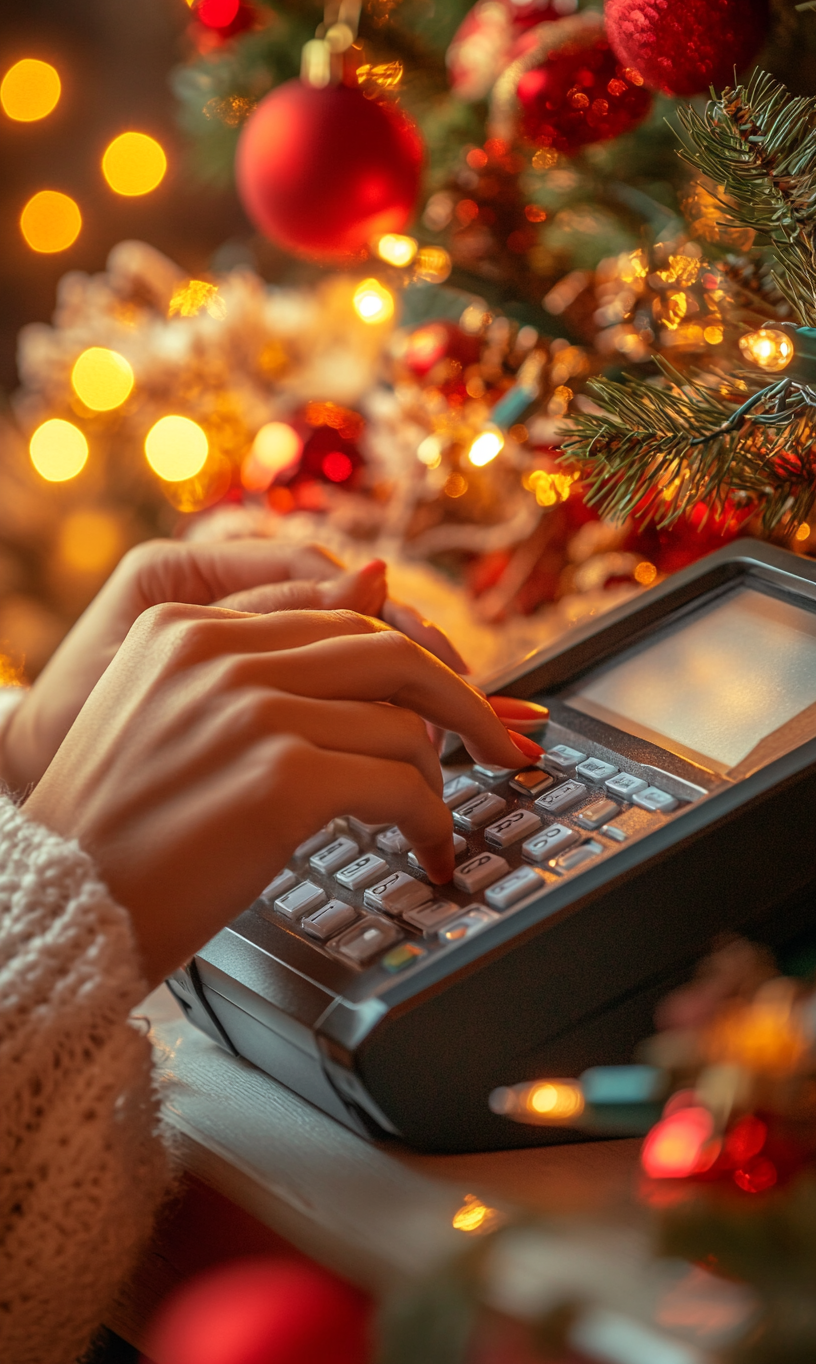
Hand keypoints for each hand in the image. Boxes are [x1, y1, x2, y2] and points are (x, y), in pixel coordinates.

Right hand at [23, 606, 529, 988]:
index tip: (454, 697)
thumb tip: (372, 586)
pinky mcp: (279, 779)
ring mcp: (250, 711)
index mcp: (186, 627)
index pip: (334, 619)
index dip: (408, 661)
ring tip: (434, 823)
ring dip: (439, 781)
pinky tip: (429, 849)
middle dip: (463, 702)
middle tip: (500, 743)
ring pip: (404, 724)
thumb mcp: (167, 716)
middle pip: (387, 651)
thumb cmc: (115, 831)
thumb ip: (253, 662)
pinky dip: (432, 821)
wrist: (60, 907)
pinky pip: (401, 785)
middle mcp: (219, 653)